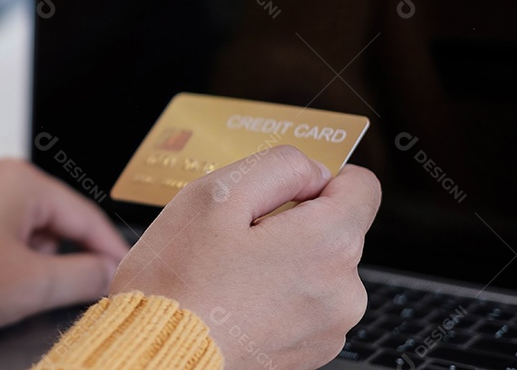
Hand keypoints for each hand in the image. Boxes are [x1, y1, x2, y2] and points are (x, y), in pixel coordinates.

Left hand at [0, 158, 129, 333]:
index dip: (109, 250)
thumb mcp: (31, 284)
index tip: (124, 275)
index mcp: (22, 181)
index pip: (85, 216)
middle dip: (64, 257)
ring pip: (18, 225)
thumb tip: (107, 273)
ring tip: (17, 291)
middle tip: (73, 291)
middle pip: (51, 218)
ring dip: (29, 258)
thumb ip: (82, 277)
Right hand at [110, 145, 380, 369]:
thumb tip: (314, 173)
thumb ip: (278, 166)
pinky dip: (277, 297)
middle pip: (334, 229)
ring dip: (284, 262)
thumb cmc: (177, 280)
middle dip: (291, 224)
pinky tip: (237, 302)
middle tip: (235, 239)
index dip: (317, 180)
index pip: (361, 186)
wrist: (155, 352)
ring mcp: (330, 328)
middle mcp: (344, 290)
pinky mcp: (311, 352)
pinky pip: (305, 305)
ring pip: (318, 268)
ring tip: (231, 275)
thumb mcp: (214, 194)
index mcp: (328, 243)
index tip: (280, 194)